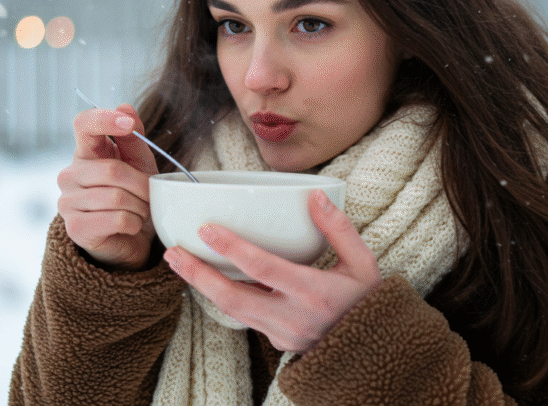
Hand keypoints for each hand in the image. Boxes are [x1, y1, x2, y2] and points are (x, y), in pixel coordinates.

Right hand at [58, 104, 158, 269]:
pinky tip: (130, 226)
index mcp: (85, 153)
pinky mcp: (75, 228)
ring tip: (140, 211)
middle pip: (112, 170)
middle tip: (150, 196)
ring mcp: (67, 202)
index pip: (83, 123)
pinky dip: (133, 223)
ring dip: (140, 206)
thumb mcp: (139, 164)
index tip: (127, 123)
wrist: (130, 239)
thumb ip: (133, 138)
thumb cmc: (133, 196)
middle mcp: (69, 174)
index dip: (105, 119)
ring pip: (116, 196)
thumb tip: (125, 106)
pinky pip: (116, 218)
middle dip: (142, 185)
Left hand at [163, 190, 381, 352]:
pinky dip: (224, 296)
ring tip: (180, 262)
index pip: (263, 269)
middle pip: (232, 297)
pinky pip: (244, 317)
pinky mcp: (276, 341)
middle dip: (198, 275)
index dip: (232, 248)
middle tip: (173, 252)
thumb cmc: (368, 302)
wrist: (375, 351)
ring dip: (202, 286)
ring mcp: (282, 333)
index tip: (206, 229)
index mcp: (313, 293)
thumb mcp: (363, 263)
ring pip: (231, 310)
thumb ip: (339, 229)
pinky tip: (209, 278)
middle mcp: (292, 317)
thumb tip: (314, 196)